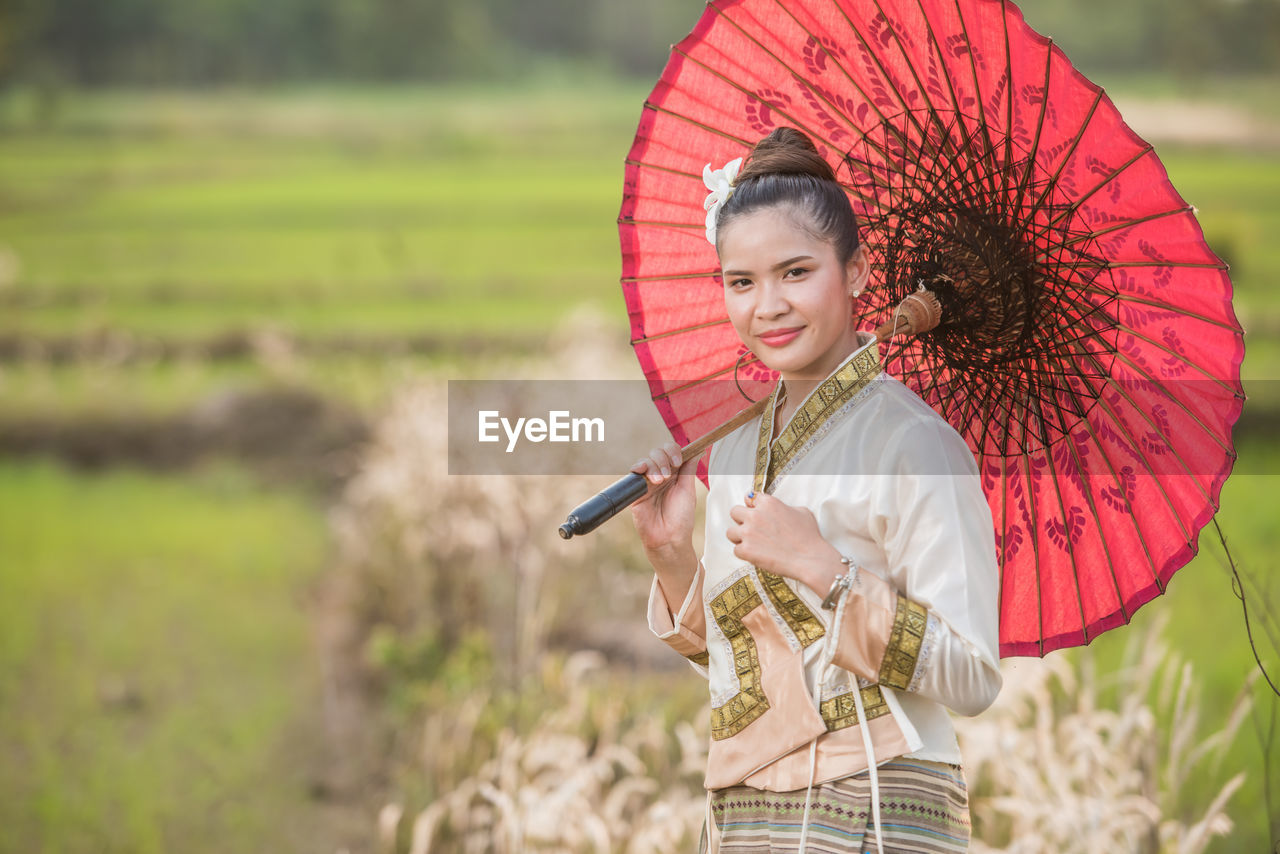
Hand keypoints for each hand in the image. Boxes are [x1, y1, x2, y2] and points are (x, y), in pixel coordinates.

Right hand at [628, 441, 696, 554]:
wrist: (669, 538)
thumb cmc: (681, 518)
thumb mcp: (688, 490)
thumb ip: (689, 469)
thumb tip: (699, 450)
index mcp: (674, 474)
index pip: (671, 452)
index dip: (673, 451)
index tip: (678, 461)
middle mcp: (660, 475)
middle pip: (657, 453)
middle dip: (663, 459)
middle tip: (667, 475)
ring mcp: (647, 482)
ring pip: (646, 461)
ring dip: (653, 466)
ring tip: (659, 481)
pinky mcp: (636, 491)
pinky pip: (633, 474)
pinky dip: (638, 468)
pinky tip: (642, 471)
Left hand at [727, 492, 842, 591]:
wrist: (810, 559)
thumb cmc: (809, 536)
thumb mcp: (802, 512)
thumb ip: (785, 507)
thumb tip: (779, 510)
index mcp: (768, 503)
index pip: (749, 497)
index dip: (752, 506)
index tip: (754, 512)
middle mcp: (755, 515)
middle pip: (735, 512)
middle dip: (741, 520)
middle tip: (752, 529)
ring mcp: (748, 532)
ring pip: (730, 532)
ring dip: (739, 537)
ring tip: (751, 543)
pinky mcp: (746, 550)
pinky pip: (736, 550)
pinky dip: (744, 554)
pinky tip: (756, 555)